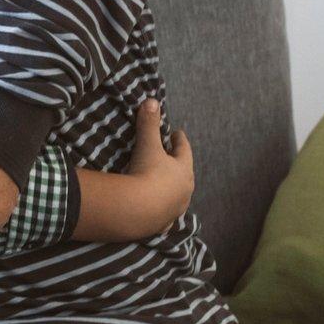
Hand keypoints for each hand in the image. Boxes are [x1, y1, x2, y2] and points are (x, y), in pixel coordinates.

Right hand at [124, 99, 194, 227]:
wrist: (137, 210)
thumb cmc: (147, 173)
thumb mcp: (147, 145)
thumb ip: (149, 124)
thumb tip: (151, 100)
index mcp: (184, 169)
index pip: (184, 150)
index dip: (179, 140)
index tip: (177, 132)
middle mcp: (185, 190)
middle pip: (184, 173)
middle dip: (177, 164)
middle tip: (170, 157)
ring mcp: (175, 208)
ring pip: (178, 195)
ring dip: (172, 187)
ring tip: (164, 183)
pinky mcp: (163, 223)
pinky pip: (166, 214)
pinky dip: (163, 209)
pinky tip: (158, 210)